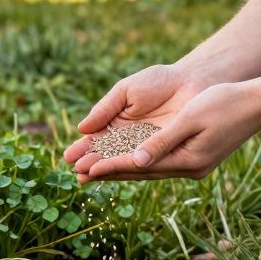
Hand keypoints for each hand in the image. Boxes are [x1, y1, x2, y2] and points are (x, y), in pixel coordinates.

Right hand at [63, 65, 208, 182]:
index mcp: (116, 124)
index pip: (97, 140)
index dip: (83, 149)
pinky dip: (131, 169)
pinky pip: (146, 164)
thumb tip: (82, 128)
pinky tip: (116, 174)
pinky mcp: (163, 155)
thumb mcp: (126, 91)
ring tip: (88, 177)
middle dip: (91, 164)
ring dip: (106, 171)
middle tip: (77, 173)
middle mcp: (129, 141)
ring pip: (123, 163)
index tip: (69, 157)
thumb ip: (105, 109)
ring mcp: (146, 149)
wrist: (191, 81)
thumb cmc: (157, 81)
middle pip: (107, 156)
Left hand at [79, 82, 260, 181]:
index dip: (111, 166)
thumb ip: (162, 141)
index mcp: (187, 160)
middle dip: (110, 172)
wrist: (258, 103)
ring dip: (121, 169)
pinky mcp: (195, 157)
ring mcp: (193, 165)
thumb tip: (137, 161)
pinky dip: (139, 161)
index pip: (140, 166)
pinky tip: (125, 160)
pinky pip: (159, 162)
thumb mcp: (190, 118)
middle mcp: (188, 168)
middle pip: (141, 172)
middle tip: (79, 176)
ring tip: (94, 172)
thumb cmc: (224, 103)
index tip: (87, 168)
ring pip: (149, 168)